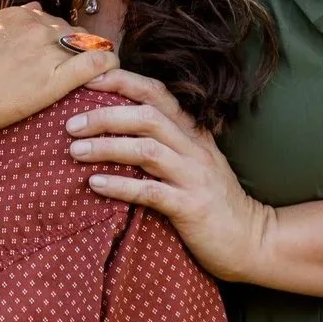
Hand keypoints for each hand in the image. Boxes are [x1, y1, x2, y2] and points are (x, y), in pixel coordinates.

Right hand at [0, 3, 119, 137]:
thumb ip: (5, 19)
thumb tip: (32, 8)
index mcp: (17, 15)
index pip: (53, 21)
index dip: (59, 39)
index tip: (60, 54)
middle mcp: (36, 27)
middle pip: (73, 33)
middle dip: (77, 49)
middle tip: (77, 70)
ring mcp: (46, 52)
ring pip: (89, 45)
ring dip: (94, 57)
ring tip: (99, 75)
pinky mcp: (53, 80)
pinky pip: (95, 64)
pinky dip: (108, 66)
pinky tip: (112, 75)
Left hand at [64, 69, 274, 280]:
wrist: (252, 240)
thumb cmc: (213, 201)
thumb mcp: (194, 162)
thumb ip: (166, 142)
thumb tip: (114, 126)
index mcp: (193, 133)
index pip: (157, 93)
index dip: (122, 82)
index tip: (88, 81)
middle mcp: (194, 148)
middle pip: (147, 117)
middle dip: (105, 115)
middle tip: (70, 124)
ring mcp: (194, 176)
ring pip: (146, 150)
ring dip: (106, 147)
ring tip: (74, 150)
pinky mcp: (191, 207)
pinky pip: (150, 191)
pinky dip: (120, 186)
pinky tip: (94, 185)